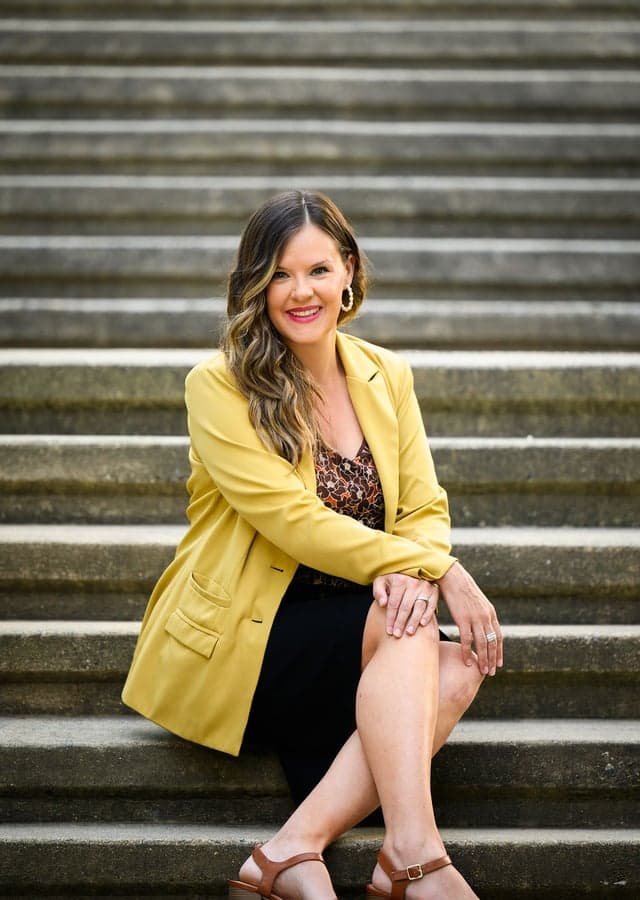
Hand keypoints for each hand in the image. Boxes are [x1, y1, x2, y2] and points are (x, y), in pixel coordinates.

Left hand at [372, 573, 438, 637]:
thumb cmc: (393, 581)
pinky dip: (427, 615)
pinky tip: (422, 624)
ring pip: (418, 607)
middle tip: (397, 635)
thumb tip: (382, 603)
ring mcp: (424, 587)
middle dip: (401, 623)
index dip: (390, 618)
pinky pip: (431, 605)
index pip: (393, 603)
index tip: (389, 630)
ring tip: (409, 632)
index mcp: (399, 581)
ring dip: (414, 621)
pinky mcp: (433, 591)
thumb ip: (378, 591)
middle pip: (405, 607)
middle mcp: (412, 583)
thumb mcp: (382, 581)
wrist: (412, 571)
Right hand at [436, 561, 502, 675]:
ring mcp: (475, 618)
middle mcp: (486, 617)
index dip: (499, 651)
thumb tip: (482, 625)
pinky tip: (467, 661)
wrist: (453, 578)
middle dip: (492, 659)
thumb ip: (482, 614)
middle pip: (492, 643)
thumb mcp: (477, 602)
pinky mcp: (462, 619)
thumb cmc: (462, 590)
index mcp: (490, 613)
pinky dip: (467, 652)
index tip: (498, 663)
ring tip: (483, 671)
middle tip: (492, 672)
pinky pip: (466, 640)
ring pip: (482, 644)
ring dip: (483, 659)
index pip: (498, 637)